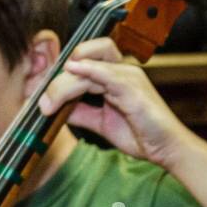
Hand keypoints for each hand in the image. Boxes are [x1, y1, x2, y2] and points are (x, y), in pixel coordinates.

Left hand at [37, 37, 192, 169]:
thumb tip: (55, 108)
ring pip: (89, 65)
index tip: (40, 89)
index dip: (59, 71)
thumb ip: (80, 112)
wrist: (166, 149)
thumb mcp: (100, 123)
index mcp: (113, 76)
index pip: (81, 60)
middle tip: (42, 100)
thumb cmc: (142, 134)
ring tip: (49, 102)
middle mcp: (120, 71)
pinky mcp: (133, 88)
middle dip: (57, 77)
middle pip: (81, 57)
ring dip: (65, 82)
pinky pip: (107, 73)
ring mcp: (128, 77)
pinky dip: (89, 70)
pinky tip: (73, 72)